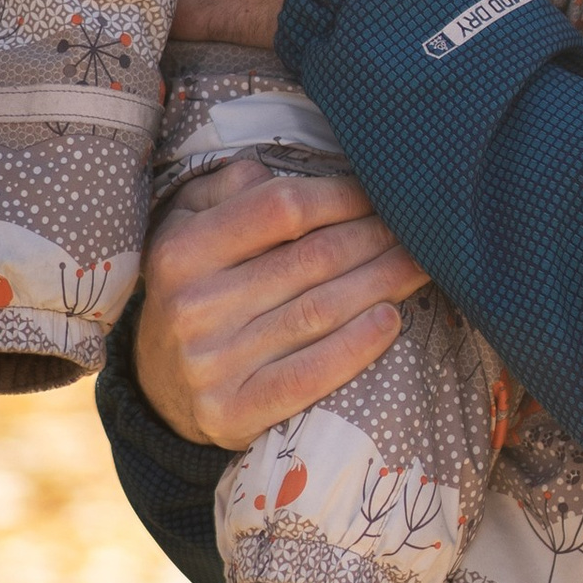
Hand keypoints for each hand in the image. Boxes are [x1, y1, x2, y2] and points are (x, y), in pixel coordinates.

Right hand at [135, 164, 426, 449]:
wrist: (161, 386)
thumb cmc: (195, 287)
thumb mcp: (188, 226)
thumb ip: (230, 188)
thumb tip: (285, 170)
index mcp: (182, 250)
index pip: (281, 209)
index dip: (341, 197)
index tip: (379, 194)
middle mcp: (192, 306)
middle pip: (311, 260)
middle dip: (376, 239)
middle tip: (422, 229)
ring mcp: (211, 364)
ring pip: (319, 312)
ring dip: (383, 283)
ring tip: (421, 265)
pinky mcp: (232, 412)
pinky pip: (308, 376)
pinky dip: (356, 347)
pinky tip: (390, 320)